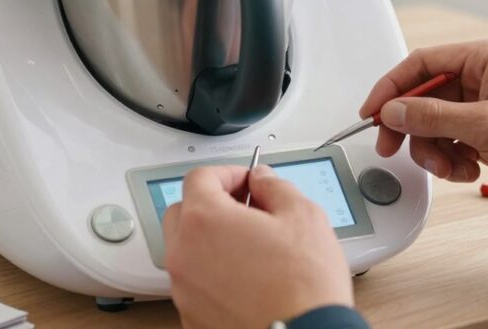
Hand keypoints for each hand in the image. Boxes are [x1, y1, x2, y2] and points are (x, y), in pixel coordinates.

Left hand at [163, 165, 352, 328]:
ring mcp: (184, 289)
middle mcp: (184, 254)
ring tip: (251, 245)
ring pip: (186, 249)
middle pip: (183, 211)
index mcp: (204, 220)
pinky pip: (194, 281)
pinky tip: (246, 276)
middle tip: (246, 208)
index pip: (199, 177)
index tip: (247, 180)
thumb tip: (262, 180)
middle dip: (213, 203)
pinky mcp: (191, 315)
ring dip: (211, 238)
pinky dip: (212, 272)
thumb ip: (275, 187)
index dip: (228, 172)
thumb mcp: (303, 216)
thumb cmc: (303, 288)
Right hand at [361, 38, 487, 209]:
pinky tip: (468, 169)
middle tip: (391, 146)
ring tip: (448, 165)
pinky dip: (453, 159)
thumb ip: (431, 117)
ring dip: (434, 149)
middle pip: (426, 97)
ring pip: (437, 124)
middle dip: (410, 126)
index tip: (372, 111)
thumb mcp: (485, 125)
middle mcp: (486, 78)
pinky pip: (453, 142)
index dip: (392, 87)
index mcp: (487, 58)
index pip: (423, 64)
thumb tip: (393, 111)